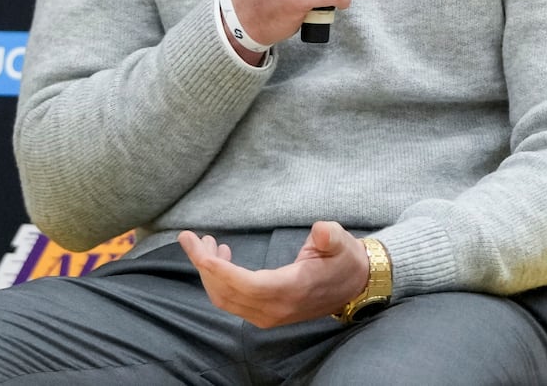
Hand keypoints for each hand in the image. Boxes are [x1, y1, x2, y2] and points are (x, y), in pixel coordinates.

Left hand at [177, 221, 368, 328]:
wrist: (355, 286)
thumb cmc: (345, 261)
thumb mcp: (342, 243)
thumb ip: (330, 237)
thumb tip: (321, 231)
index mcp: (290, 290)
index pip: (243, 284)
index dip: (217, 268)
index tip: (198, 247)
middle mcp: (274, 309)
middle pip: (226, 293)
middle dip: (203, 266)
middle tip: (191, 237)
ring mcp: (268, 315)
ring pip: (225, 299)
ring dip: (209, 273)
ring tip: (205, 242)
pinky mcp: (266, 313)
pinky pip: (233, 301)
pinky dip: (219, 281)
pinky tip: (222, 257)